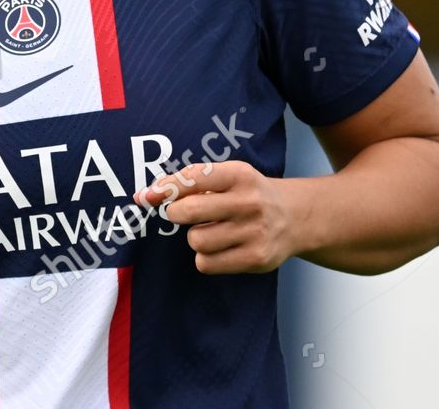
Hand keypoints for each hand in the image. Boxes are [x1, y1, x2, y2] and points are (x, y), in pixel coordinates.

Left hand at [132, 160, 300, 273]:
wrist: (295, 217)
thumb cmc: (246, 193)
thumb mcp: (225, 177)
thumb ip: (186, 181)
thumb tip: (143, 196)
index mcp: (239, 175)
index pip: (193, 178)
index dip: (165, 188)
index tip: (146, 197)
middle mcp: (250, 202)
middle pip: (189, 211)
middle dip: (176, 213)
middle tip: (182, 213)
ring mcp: (255, 232)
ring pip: (196, 240)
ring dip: (196, 237)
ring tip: (212, 230)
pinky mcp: (257, 258)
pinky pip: (206, 263)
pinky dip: (206, 257)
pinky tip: (222, 247)